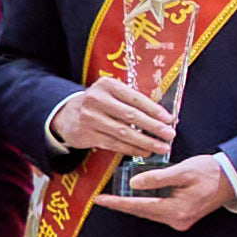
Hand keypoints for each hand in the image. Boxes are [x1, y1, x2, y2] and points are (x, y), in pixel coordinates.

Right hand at [47, 75, 179, 163]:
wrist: (66, 114)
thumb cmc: (99, 103)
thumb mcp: (112, 93)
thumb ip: (132, 101)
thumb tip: (163, 116)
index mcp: (107, 85)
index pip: (135, 98)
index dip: (154, 110)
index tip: (169, 119)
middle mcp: (96, 100)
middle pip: (130, 116)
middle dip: (153, 127)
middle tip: (170, 135)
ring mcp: (90, 118)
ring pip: (123, 133)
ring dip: (145, 142)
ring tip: (161, 147)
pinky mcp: (86, 135)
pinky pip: (114, 144)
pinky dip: (131, 149)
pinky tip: (144, 152)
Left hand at [94, 156, 236, 229]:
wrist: (233, 180)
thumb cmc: (211, 173)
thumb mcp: (183, 171)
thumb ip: (157, 178)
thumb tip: (134, 183)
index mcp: (175, 210)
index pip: (139, 206)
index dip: (117, 202)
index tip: (100, 199)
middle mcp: (176, 220)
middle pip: (142, 212)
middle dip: (123, 204)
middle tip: (105, 197)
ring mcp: (180, 220)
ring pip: (149, 211)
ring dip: (135, 203)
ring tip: (118, 194)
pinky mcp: (182, 216)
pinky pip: (158, 210)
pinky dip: (147, 202)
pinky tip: (140, 194)